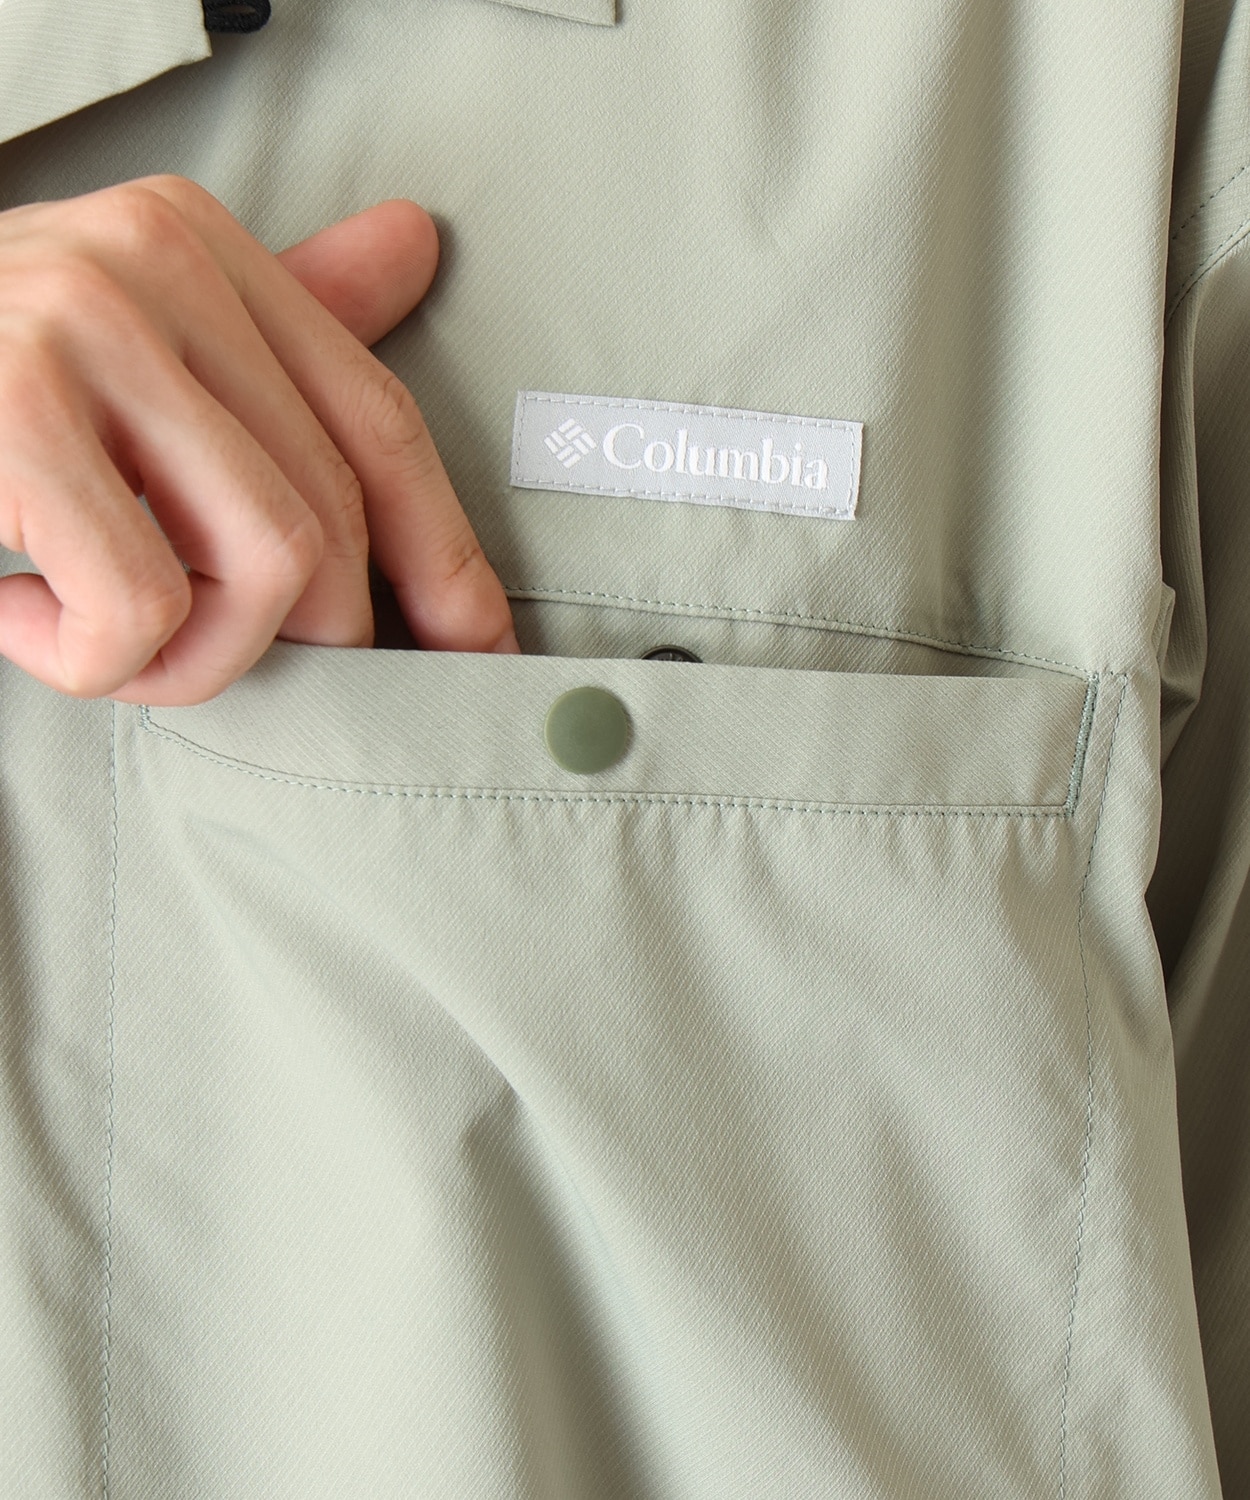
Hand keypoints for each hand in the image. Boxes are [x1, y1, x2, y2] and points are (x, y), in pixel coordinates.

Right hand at [0, 176, 519, 706]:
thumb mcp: (125, 338)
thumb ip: (268, 317)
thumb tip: (413, 249)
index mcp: (200, 248)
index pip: (377, 426)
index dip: (443, 554)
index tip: (474, 645)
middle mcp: (153, 266)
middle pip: (328, 525)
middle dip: (279, 640)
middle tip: (182, 649)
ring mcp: (78, 328)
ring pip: (264, 574)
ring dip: (184, 661)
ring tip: (99, 639)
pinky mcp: (9, 410)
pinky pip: (139, 611)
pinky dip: (88, 659)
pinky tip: (19, 612)